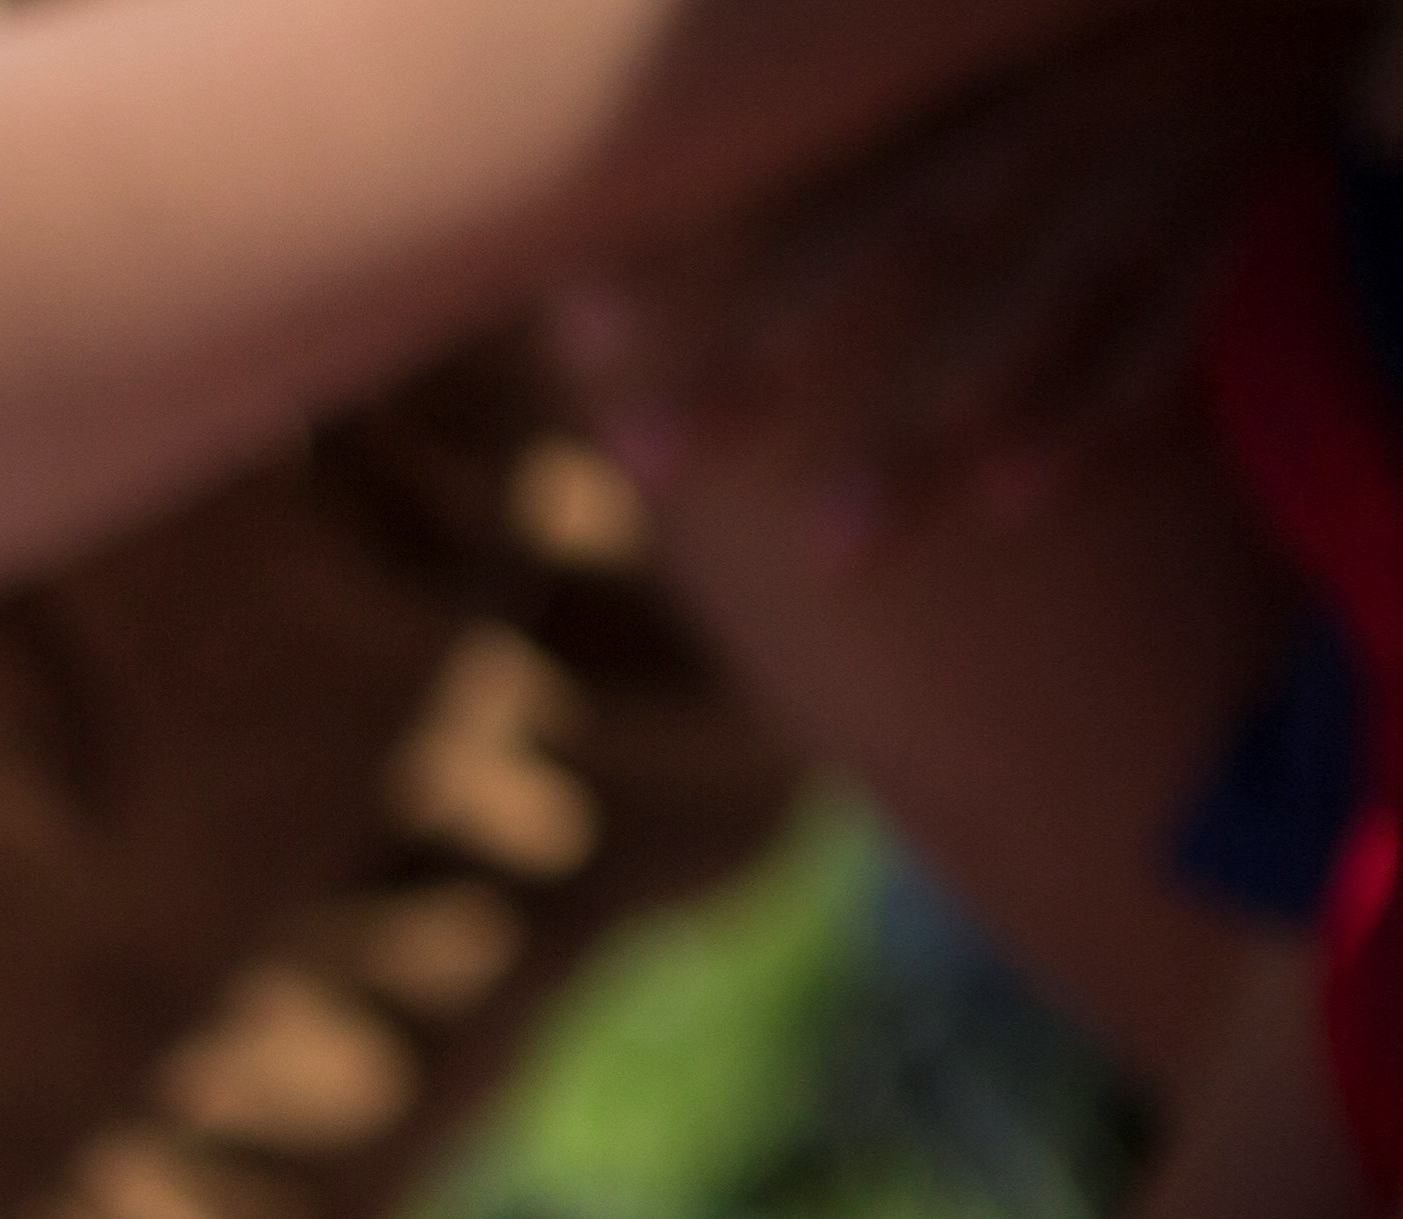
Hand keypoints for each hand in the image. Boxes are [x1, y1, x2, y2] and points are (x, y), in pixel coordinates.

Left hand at [553, 7, 1346, 563]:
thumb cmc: (1054, 22)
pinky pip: (1183, 311)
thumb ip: (825, 92)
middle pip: (909, 229)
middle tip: (642, 460)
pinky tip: (1015, 504)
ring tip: (828, 549)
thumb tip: (613, 252)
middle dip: (771, 351)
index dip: (693, 239)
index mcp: (968, 37)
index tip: (579, 340)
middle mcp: (1075, 82)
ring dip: (937, 426)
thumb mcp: (948, 34)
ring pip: (1046, 293)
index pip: (818, 145)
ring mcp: (1179, 142)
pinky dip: (1103, 404)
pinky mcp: (1256, 202)